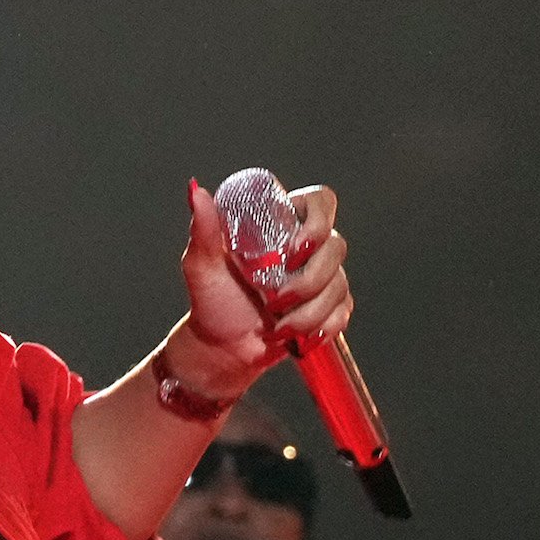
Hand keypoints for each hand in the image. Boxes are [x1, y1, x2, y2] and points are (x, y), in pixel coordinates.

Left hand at [172, 177, 353, 397]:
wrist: (221, 347)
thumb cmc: (211, 301)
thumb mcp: (202, 265)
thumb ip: (203, 230)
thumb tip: (197, 192)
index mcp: (281, 225)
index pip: (321, 202)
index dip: (318, 222)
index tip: (293, 250)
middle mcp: (306, 247)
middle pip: (336, 246)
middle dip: (308, 281)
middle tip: (275, 300)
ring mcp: (321, 276)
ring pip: (340, 285)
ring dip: (309, 312)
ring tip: (278, 327)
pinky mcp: (328, 306)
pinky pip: (342, 312)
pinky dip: (322, 328)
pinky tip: (298, 337)